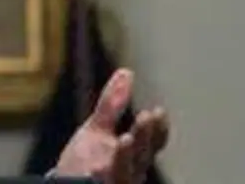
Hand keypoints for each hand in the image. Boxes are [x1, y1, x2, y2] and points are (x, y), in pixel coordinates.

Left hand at [53, 69, 170, 183]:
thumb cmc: (86, 159)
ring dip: (126, 157)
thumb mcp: (98, 129)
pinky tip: (95, 168)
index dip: (157, 128)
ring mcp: (116, 182)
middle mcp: (131, 172)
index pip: (152, 143)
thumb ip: (112, 105)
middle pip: (142, 155)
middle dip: (145, 136)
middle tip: (146, 117)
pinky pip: (99, 183)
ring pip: (125, 172)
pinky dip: (100, 176)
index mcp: (134, 156)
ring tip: (125, 139)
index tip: (157, 111)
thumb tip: (126, 72)